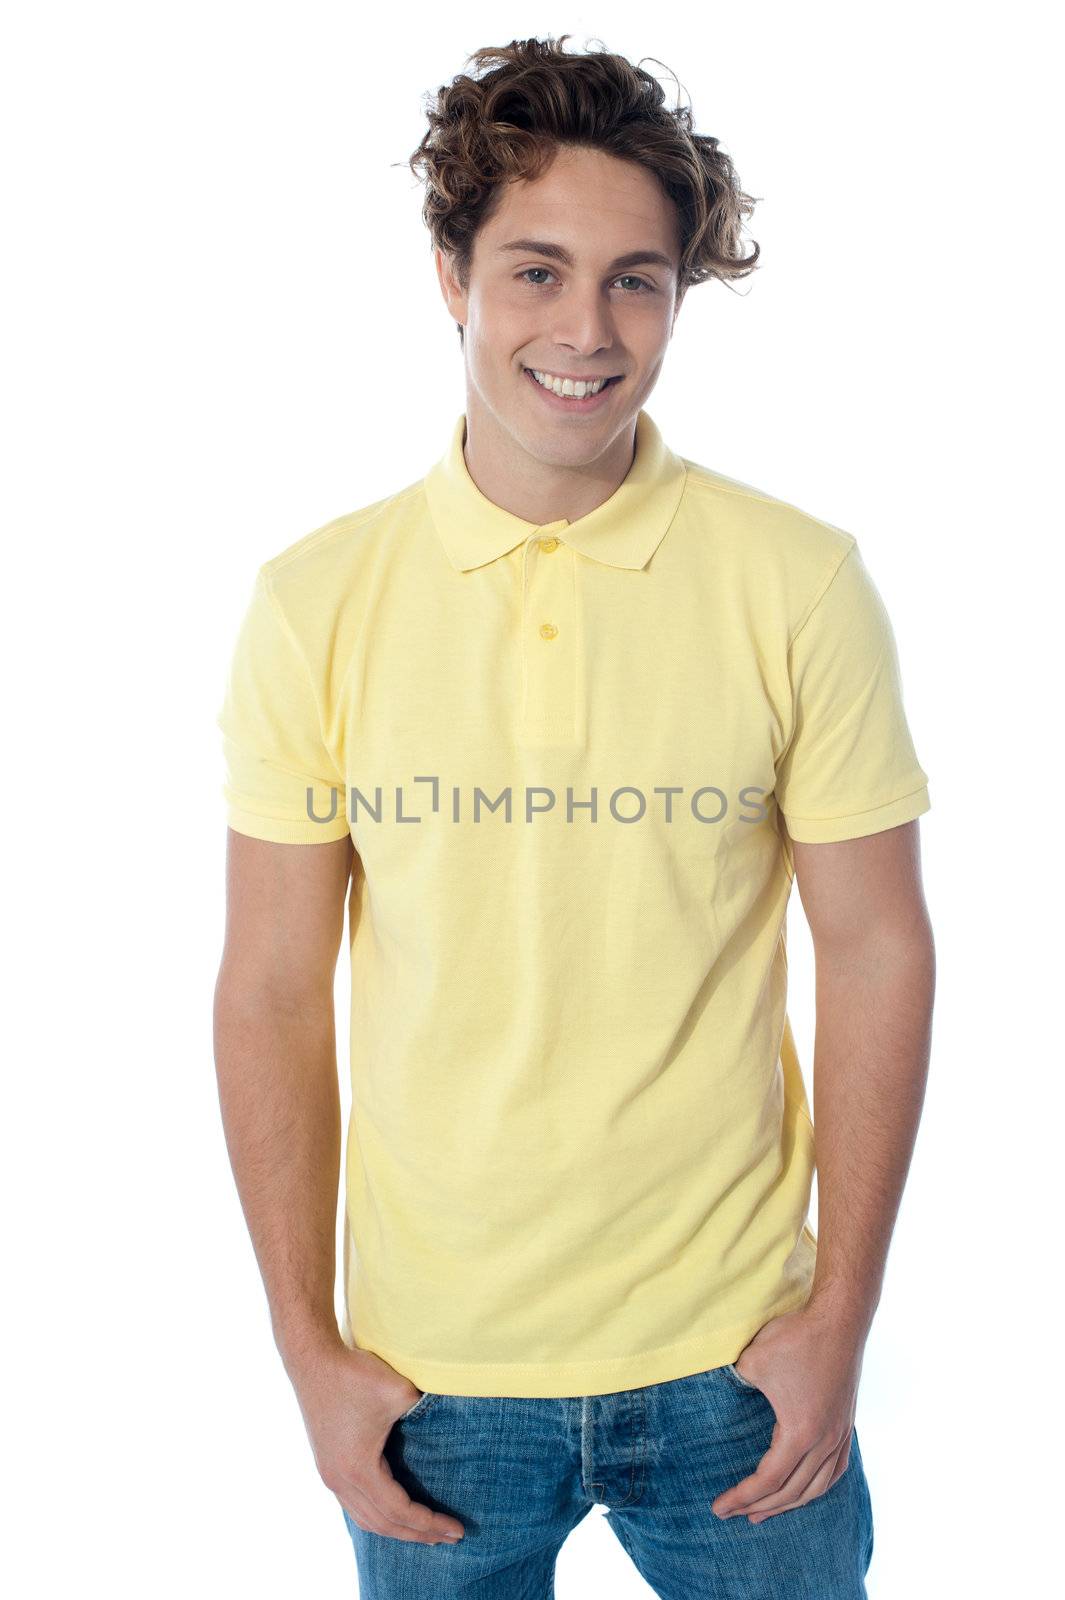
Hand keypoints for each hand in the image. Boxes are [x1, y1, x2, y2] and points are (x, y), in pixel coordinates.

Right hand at [286, 1336, 464, 1544]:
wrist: (313, 1360)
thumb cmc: (355, 1375)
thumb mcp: (400, 1391)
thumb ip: (427, 1413)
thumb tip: (449, 1426)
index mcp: (359, 1470)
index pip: (400, 1511)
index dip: (430, 1524)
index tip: (457, 1530)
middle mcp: (340, 1481)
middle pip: (384, 1524)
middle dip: (418, 1534)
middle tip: (449, 1538)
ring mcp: (330, 1476)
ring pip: (366, 1520)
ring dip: (397, 1529)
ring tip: (426, 1532)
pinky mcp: (328, 1465)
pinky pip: (355, 1506)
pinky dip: (379, 1516)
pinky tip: (394, 1513)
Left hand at [711, 1303, 863, 1524]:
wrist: (839, 1319)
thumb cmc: (795, 1338)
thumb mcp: (752, 1362)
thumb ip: (734, 1386)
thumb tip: (719, 1395)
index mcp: (799, 1433)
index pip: (767, 1481)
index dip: (741, 1497)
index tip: (718, 1507)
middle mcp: (824, 1442)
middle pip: (791, 1491)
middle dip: (760, 1507)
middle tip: (733, 1515)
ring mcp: (839, 1434)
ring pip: (816, 1486)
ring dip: (789, 1503)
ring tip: (764, 1512)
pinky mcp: (846, 1424)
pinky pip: (835, 1470)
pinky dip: (817, 1487)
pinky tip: (806, 1489)